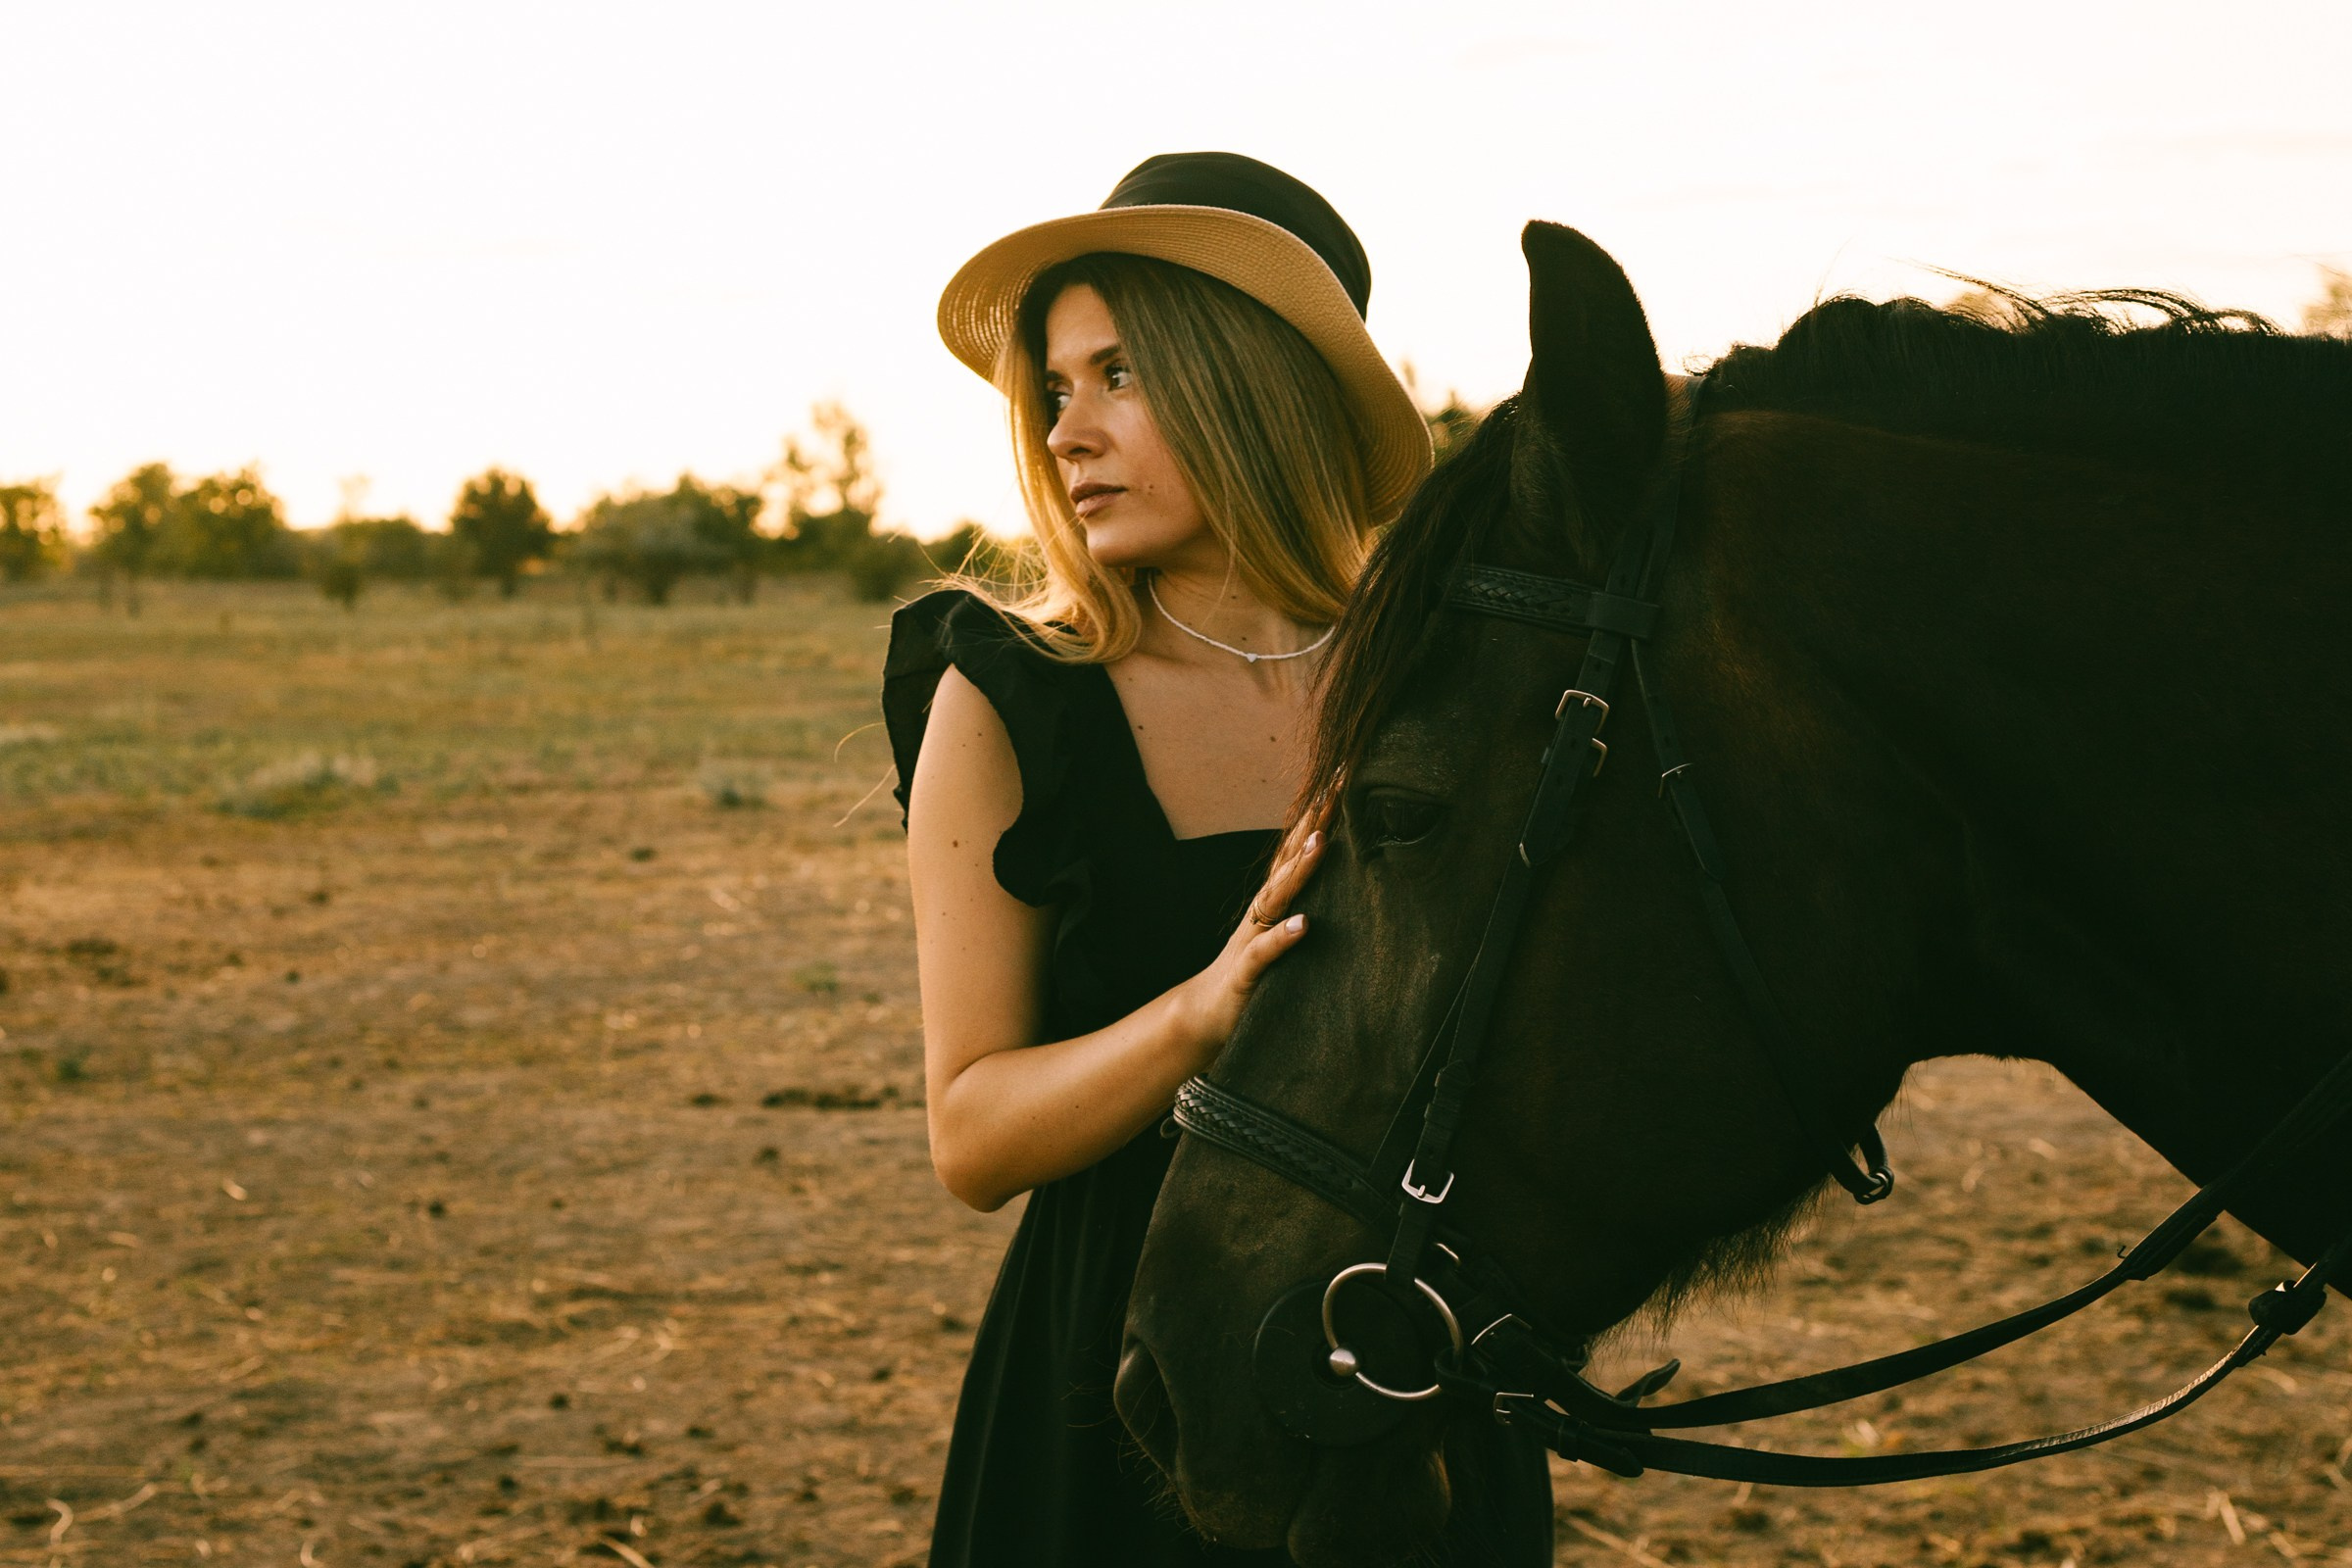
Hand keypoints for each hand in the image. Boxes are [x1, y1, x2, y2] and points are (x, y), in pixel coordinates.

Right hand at [1171, 790, 1336, 1065]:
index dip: (1318, 815)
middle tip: (1337, 787)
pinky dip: (1283, 937)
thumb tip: (1342, 878)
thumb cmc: (1256, 972)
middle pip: (1288, 859)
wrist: (1207, 1014)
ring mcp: (1252, 939)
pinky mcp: (1247, 973)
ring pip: (1276, 897)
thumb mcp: (1285, 933)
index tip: (1342, 778)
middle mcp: (1263, 911)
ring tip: (1323, 843)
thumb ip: (1307, 906)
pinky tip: (1304, 924)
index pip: (1297, 849)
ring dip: (1299, 870)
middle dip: (1312, 824)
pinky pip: (1264, 953)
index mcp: (1274, 901)